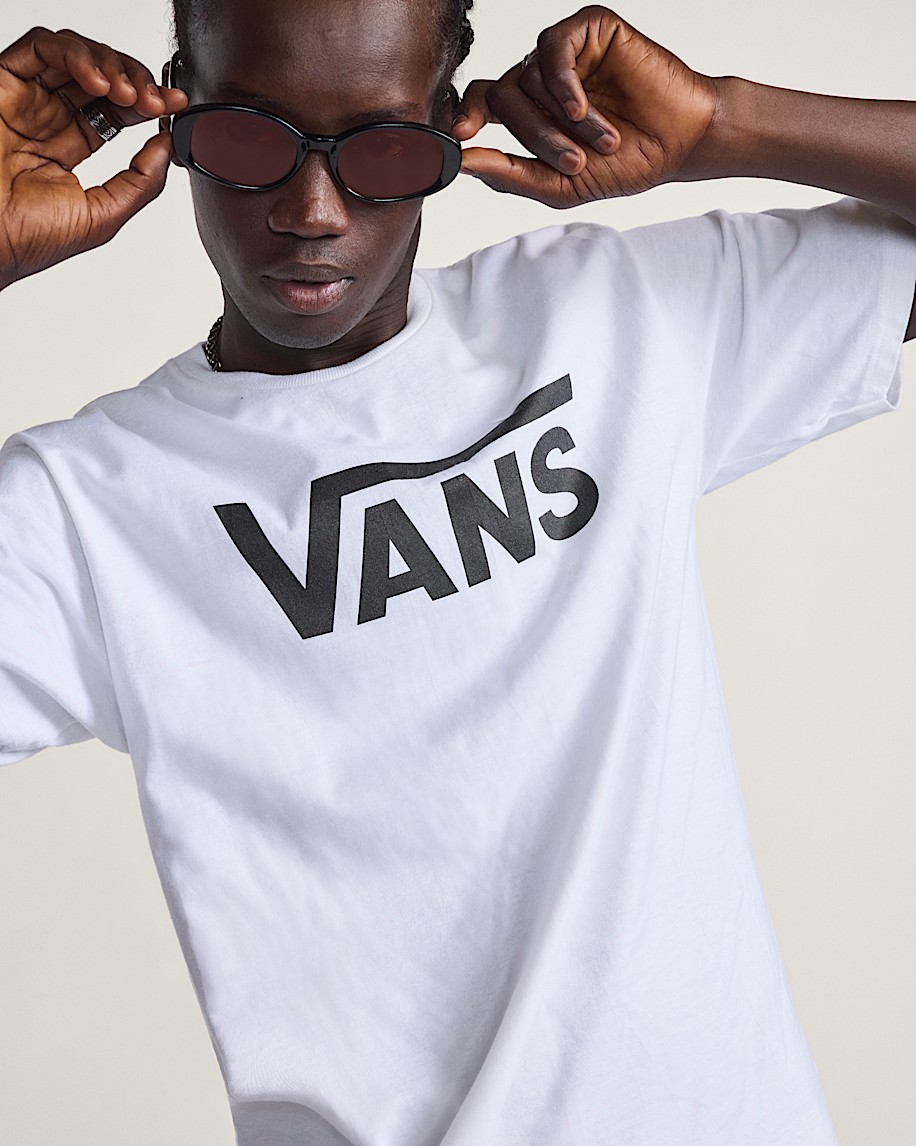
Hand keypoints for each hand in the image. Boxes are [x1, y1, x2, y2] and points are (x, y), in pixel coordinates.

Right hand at [0, 26, 187, 288]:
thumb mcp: (102, 216)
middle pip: (102, 77)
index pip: (117, 110)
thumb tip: (168, 147)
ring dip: (112, 66)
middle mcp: (47, 116)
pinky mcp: (2, 83)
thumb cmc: (27, 238)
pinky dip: (75, 54)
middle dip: (137, 82)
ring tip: (128, 94)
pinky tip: (97, 82)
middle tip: (155, 101)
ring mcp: (26, 97)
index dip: (149, 103)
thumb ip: (140, 183)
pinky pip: (40, 47)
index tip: (174, 104)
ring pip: (75, 55)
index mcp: (69, 145)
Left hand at [451, 5, 719, 206]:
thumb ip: (509, 175)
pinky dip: (563, 84)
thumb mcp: (559, 186)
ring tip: (602, 141)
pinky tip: (582, 109)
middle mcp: (541, 78)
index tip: (461, 137)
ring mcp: (564, 52)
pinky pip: (552, 49)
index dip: (465, 116)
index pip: (480, 102)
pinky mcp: (589, 29)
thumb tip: (462, 162)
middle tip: (573, 162)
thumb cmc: (624, 165)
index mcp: (530, 111)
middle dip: (534, 136)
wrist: (679, 144)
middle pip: (501, 97)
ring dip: (562, 122)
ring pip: (526, 78)